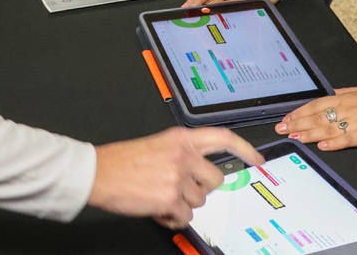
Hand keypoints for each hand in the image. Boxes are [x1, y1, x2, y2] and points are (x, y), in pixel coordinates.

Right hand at [88, 127, 262, 227]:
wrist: (99, 172)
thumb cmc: (124, 161)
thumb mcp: (159, 145)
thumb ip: (184, 152)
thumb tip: (202, 170)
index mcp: (182, 138)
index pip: (223, 138)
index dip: (244, 148)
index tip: (256, 158)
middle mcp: (184, 154)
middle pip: (215, 179)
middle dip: (201, 189)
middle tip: (179, 188)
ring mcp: (178, 177)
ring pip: (200, 200)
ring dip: (183, 204)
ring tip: (161, 196)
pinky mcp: (171, 198)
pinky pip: (185, 217)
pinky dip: (173, 218)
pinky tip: (158, 209)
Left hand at [273, 85, 356, 149]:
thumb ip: (342, 93)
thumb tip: (328, 94)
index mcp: (344, 98)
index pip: (316, 105)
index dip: (299, 112)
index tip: (286, 118)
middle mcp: (346, 110)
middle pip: (316, 117)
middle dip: (297, 123)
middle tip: (281, 129)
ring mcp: (354, 123)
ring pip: (327, 128)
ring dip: (309, 134)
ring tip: (294, 137)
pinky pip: (345, 139)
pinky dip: (333, 143)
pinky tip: (321, 146)